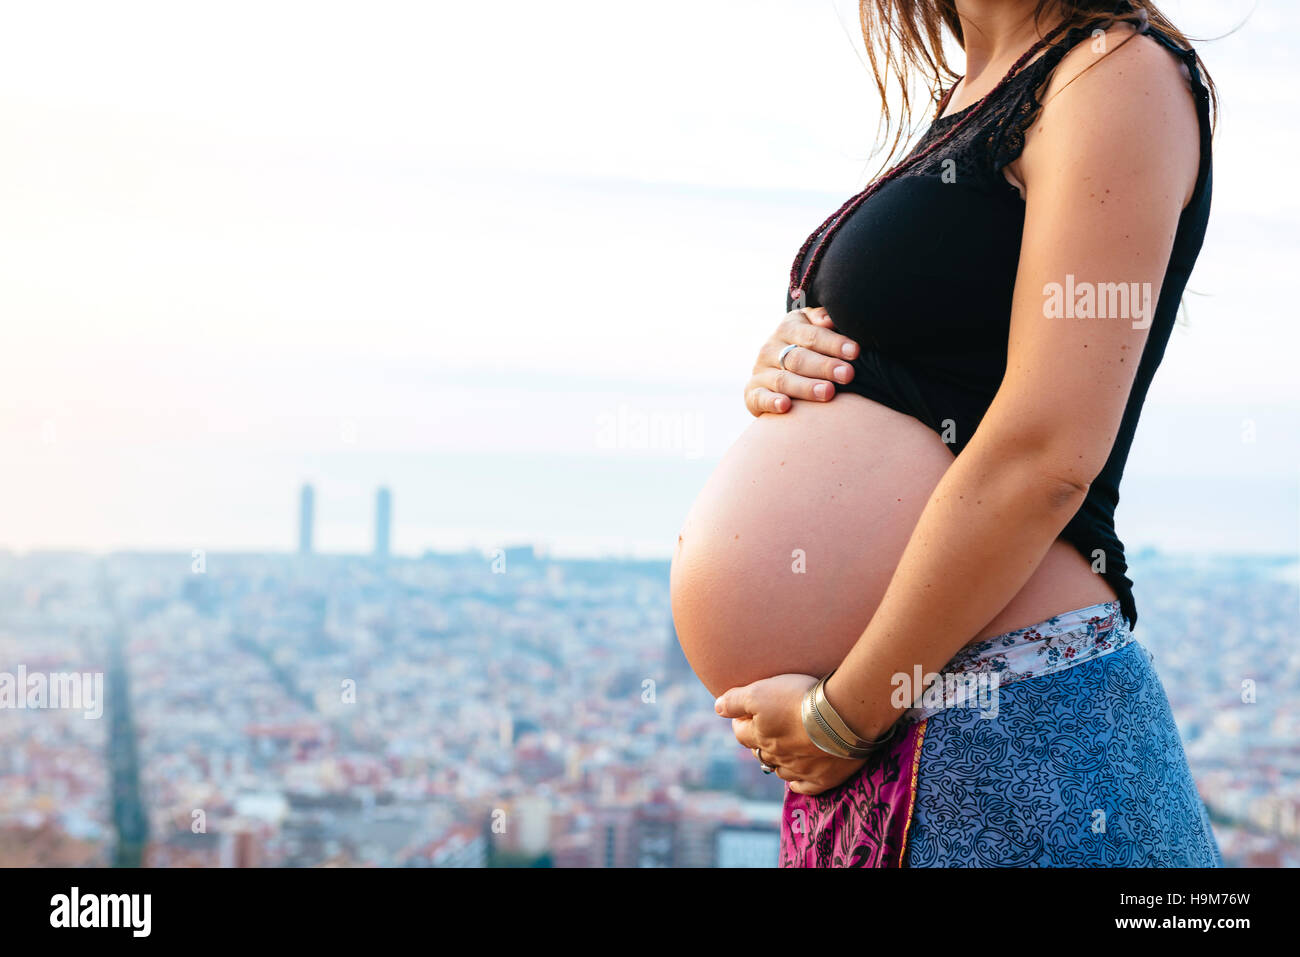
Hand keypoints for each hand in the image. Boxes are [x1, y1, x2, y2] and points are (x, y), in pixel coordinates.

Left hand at [715, 673, 866, 795]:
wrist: (840, 716)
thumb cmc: (798, 699)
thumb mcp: (760, 691)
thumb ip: (735, 700)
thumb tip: (717, 708)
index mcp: (760, 736)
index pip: (741, 733)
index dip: (740, 722)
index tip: (745, 714)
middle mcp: (776, 756)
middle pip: (760, 752)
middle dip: (759, 741)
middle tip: (766, 729)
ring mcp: (799, 770)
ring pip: (780, 770)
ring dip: (778, 761)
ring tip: (782, 750)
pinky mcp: (823, 778)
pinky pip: (805, 786)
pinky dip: (798, 782)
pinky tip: (797, 778)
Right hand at [743, 308, 859, 416]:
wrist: (777, 370)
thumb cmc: (809, 349)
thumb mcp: (814, 328)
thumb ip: (823, 321)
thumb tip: (830, 319)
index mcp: (788, 327)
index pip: (811, 335)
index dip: (834, 343)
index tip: (855, 352)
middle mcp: (770, 348)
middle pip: (798, 358)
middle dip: (825, 367)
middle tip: (847, 375)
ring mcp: (760, 371)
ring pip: (784, 380)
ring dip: (806, 387)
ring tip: (828, 392)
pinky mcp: (752, 392)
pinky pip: (760, 397)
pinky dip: (772, 402)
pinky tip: (786, 405)